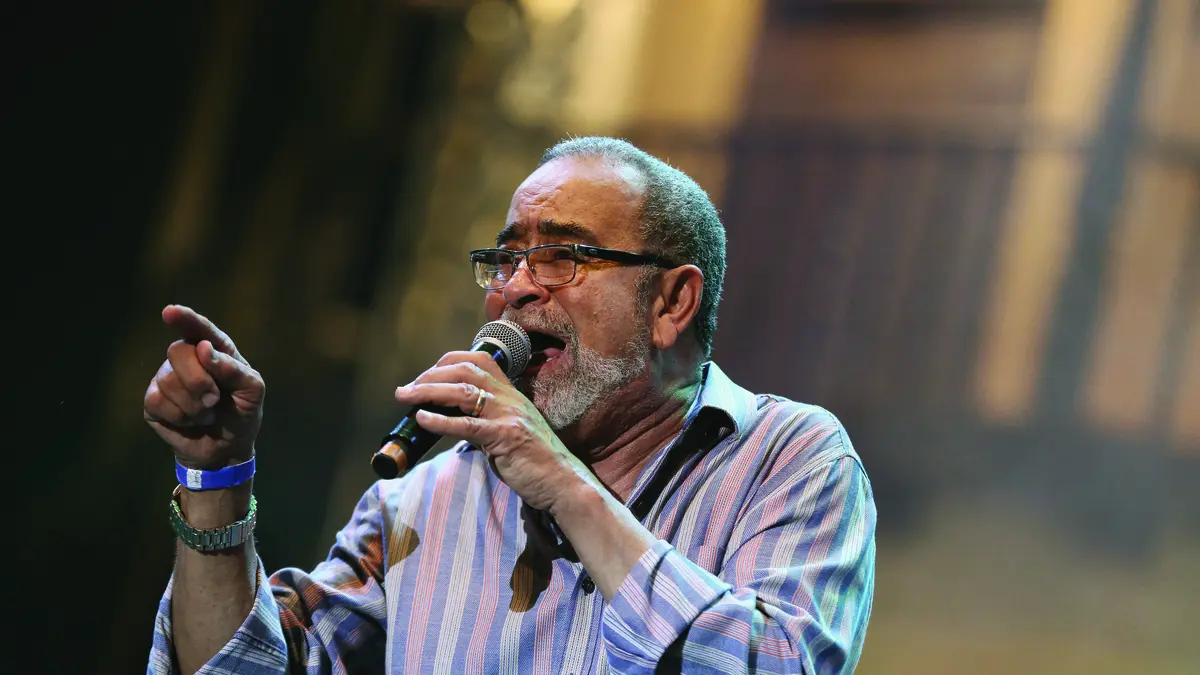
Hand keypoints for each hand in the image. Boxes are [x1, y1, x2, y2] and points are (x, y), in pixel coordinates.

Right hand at [143, 305, 264, 468]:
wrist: (227, 448)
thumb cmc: (242, 412)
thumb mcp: (251, 391)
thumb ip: (233, 369)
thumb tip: (204, 350)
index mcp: (215, 349)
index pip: (199, 329)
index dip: (185, 319)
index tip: (171, 312)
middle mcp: (188, 358)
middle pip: (178, 351)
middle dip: (199, 380)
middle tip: (215, 399)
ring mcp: (167, 377)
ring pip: (168, 380)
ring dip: (194, 405)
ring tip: (207, 414)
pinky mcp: (153, 400)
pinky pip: (157, 400)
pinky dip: (180, 416)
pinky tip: (190, 421)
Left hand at [393, 351, 598, 511]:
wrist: (563, 481)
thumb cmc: (536, 460)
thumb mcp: (512, 429)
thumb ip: (488, 419)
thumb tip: (455, 420)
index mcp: (511, 393)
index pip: (479, 359)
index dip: (447, 361)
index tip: (426, 375)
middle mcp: (509, 397)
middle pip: (465, 369)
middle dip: (430, 375)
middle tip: (406, 389)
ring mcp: (508, 415)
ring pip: (463, 391)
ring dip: (427, 391)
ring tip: (405, 397)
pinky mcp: (505, 437)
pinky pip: (467, 424)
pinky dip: (440, 420)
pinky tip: (421, 419)